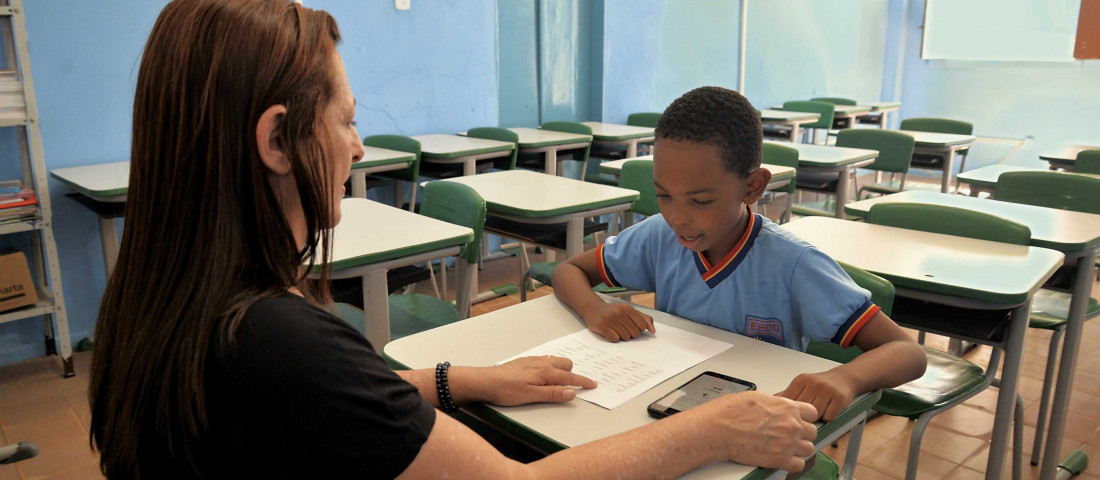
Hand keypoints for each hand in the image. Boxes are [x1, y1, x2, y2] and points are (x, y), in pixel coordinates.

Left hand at [459, 356, 596, 406]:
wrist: (485, 381)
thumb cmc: (506, 390)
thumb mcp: (531, 396)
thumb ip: (553, 394)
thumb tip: (572, 392)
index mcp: (545, 371)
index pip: (570, 377)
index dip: (583, 382)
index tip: (593, 385)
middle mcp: (541, 362)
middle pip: (566, 364)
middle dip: (572, 374)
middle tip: (570, 386)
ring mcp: (533, 361)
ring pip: (555, 361)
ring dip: (561, 369)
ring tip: (558, 382)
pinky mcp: (525, 362)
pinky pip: (545, 361)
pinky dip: (550, 367)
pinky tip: (542, 376)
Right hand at [582, 302, 654, 341]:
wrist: (593, 308)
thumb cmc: (614, 311)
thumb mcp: (629, 311)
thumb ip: (644, 319)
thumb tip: (653, 331)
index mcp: (627, 308)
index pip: (642, 326)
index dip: (639, 329)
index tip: (632, 326)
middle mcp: (619, 312)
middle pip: (635, 333)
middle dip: (630, 333)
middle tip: (622, 327)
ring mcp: (609, 319)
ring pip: (625, 337)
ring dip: (621, 336)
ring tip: (615, 328)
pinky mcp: (601, 326)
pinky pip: (615, 339)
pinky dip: (614, 338)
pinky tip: (610, 332)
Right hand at [689, 391, 817, 471]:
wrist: (720, 429)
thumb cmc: (731, 412)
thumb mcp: (756, 397)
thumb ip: (773, 404)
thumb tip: (774, 407)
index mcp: (787, 407)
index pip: (812, 412)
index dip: (805, 417)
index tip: (799, 420)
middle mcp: (792, 425)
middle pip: (812, 432)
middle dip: (802, 433)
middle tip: (790, 435)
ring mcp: (788, 443)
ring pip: (808, 449)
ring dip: (799, 449)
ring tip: (786, 448)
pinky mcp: (780, 459)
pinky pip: (799, 465)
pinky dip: (792, 463)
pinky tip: (783, 459)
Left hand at [775, 370, 856, 421]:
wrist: (844, 378)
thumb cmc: (821, 385)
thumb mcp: (802, 385)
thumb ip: (788, 394)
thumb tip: (769, 403)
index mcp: (801, 380)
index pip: (789, 401)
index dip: (789, 412)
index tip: (789, 418)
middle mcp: (813, 383)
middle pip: (801, 409)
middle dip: (802, 417)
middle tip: (805, 418)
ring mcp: (827, 390)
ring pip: (815, 414)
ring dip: (816, 418)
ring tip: (818, 413)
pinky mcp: (839, 397)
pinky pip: (828, 416)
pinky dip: (828, 418)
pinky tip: (828, 411)